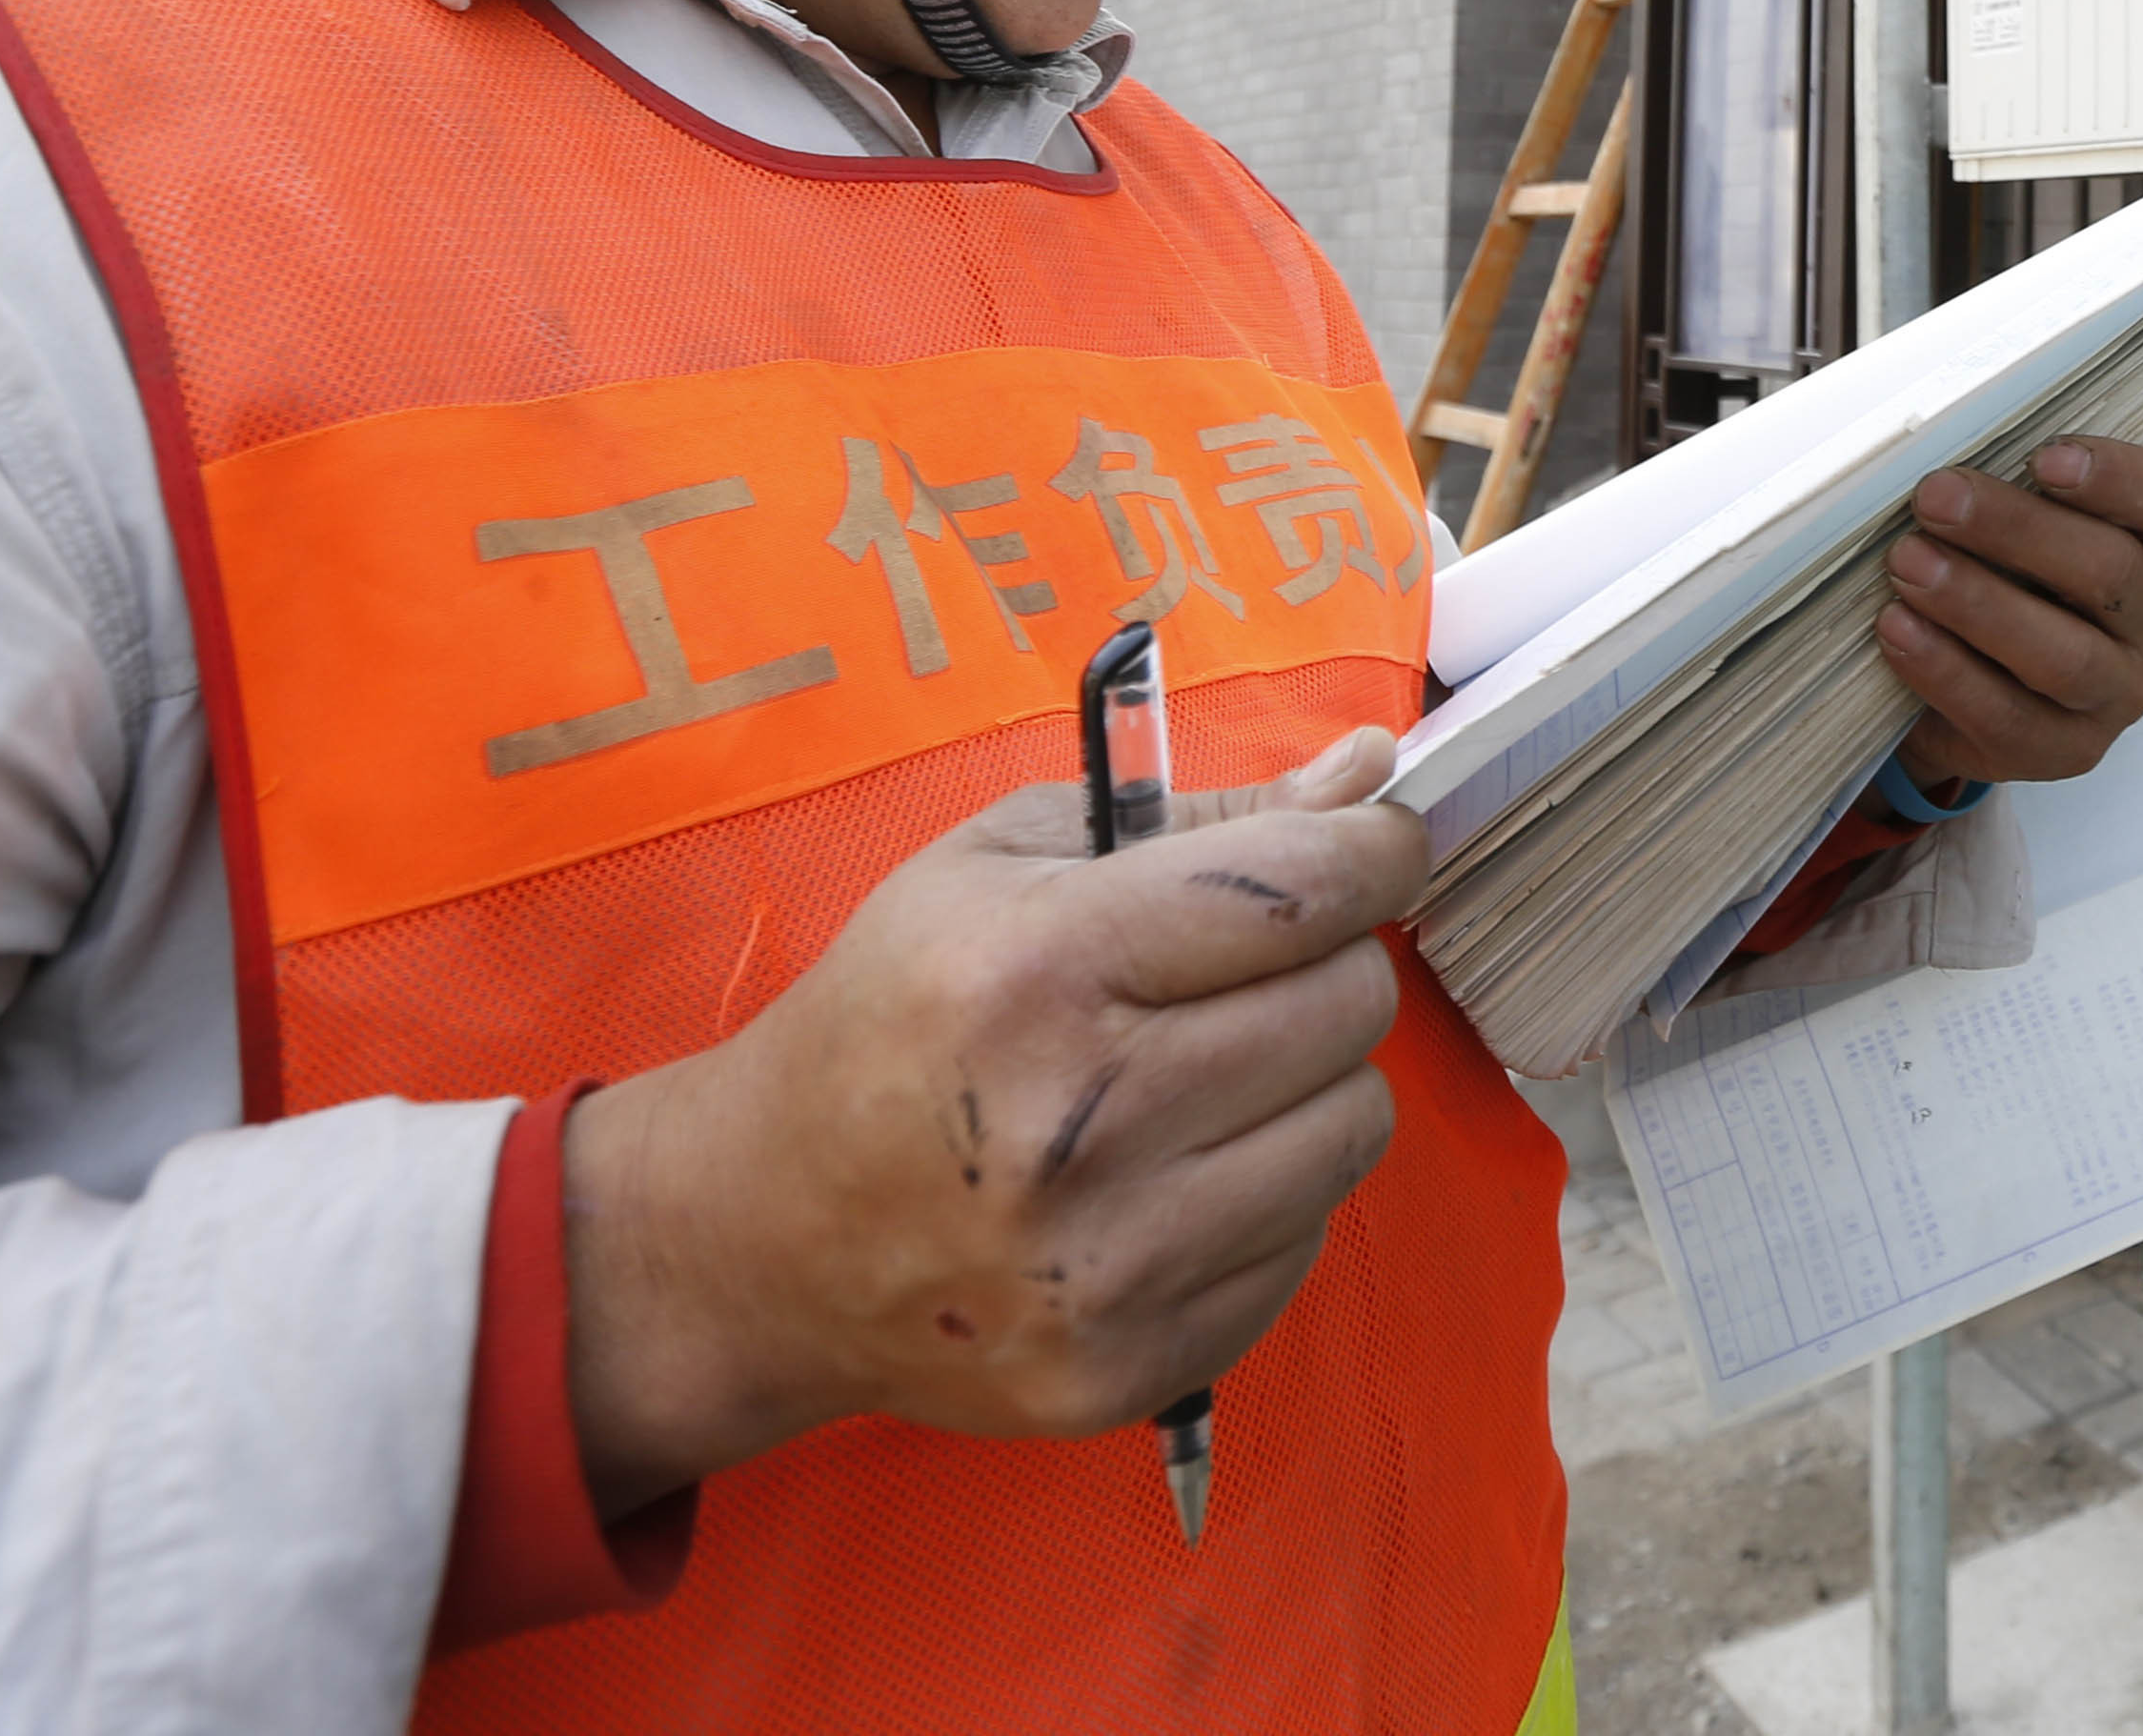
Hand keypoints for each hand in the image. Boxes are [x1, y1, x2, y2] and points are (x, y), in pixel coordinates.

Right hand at [558, 725, 1422, 1515]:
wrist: (761, 1237)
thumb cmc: (891, 1020)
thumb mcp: (1002, 866)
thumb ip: (1201, 816)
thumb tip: (1369, 774)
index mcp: (1037, 975)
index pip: (1300, 892)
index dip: (1375, 850)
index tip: (1381, 844)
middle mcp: (1078, 1129)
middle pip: (1349, 1006)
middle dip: (1324, 965)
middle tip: (1249, 972)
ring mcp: (1108, 1270)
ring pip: (1357, 1126)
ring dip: (1310, 1084)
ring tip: (1209, 1077)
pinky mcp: (1131, 1369)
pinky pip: (1310, 1241)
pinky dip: (1272, 1193)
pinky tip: (1178, 1175)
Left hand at [1879, 433, 2142, 787]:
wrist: (1976, 682)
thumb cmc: (2015, 569)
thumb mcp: (2041, 505)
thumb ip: (2064, 444)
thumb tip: (2135, 350)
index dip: (2120, 478)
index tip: (2044, 454)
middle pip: (2108, 574)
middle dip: (2016, 532)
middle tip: (1935, 497)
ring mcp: (2113, 695)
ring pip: (2062, 655)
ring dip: (1978, 605)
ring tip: (1905, 564)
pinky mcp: (2061, 752)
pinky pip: (2008, 717)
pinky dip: (1946, 672)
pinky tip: (1896, 631)